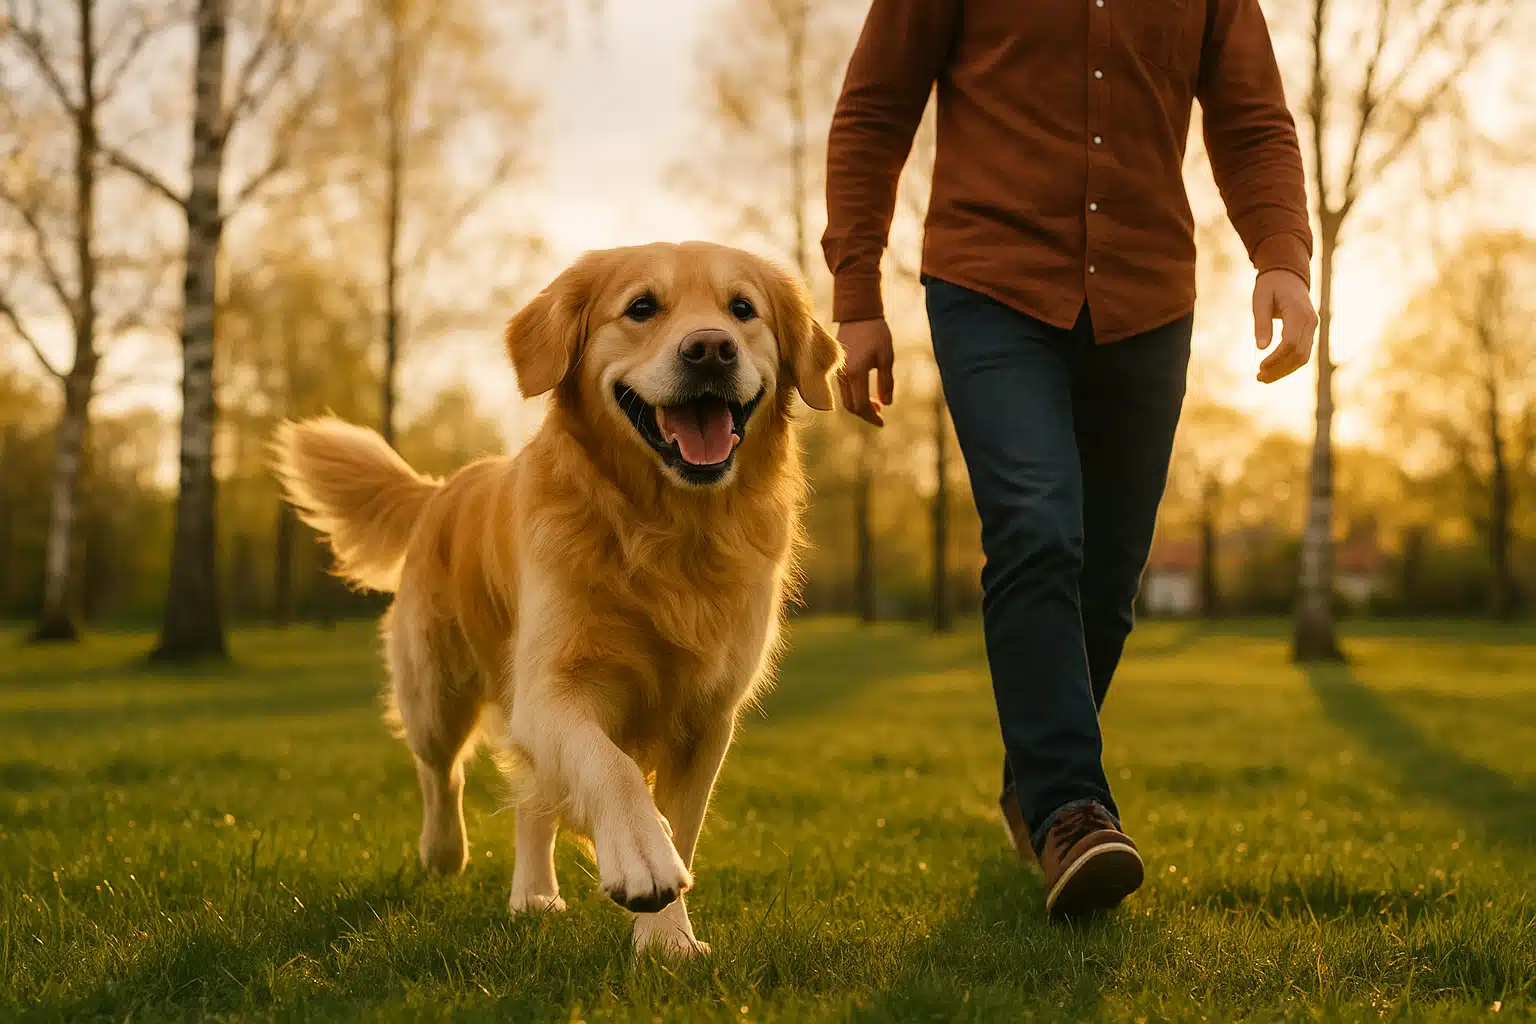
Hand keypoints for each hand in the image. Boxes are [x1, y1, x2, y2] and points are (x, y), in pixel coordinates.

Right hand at [836, 318, 894, 425]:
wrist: (858, 314)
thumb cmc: (876, 333)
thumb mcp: (887, 358)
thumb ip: (886, 382)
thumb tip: (887, 404)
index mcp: (855, 373)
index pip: (860, 405)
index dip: (871, 416)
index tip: (882, 422)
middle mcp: (843, 375)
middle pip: (851, 406)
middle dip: (865, 414)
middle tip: (880, 417)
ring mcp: (838, 372)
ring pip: (846, 399)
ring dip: (860, 406)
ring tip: (878, 405)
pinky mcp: (837, 368)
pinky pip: (844, 390)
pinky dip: (855, 397)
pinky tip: (868, 395)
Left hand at [1253, 269, 1317, 383]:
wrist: (1288, 275)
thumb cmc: (1271, 285)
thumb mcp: (1260, 300)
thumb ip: (1261, 323)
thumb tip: (1261, 348)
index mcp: (1299, 313)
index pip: (1290, 343)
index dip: (1276, 359)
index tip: (1259, 367)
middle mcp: (1311, 322)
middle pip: (1299, 354)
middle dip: (1279, 369)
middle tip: (1259, 378)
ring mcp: (1313, 327)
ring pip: (1303, 357)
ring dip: (1284, 370)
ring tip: (1263, 378)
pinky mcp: (1310, 331)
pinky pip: (1303, 352)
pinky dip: (1289, 364)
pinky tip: (1273, 370)